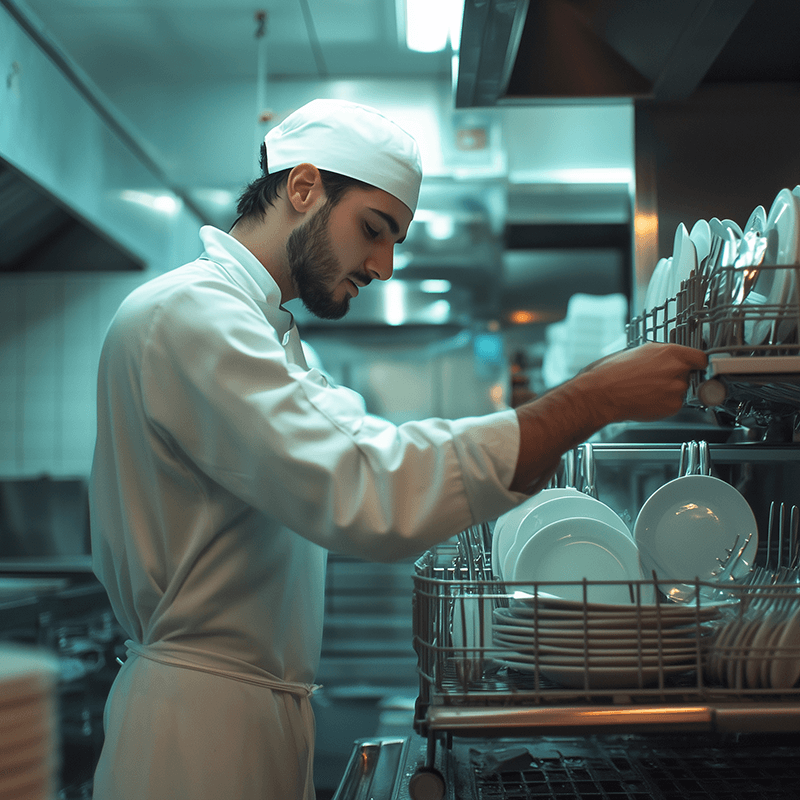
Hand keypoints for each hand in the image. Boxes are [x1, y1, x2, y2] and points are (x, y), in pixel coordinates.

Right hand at [510, 343, 706, 493]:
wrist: (599, 395)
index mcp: (670, 352)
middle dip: (677, 377)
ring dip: (668, 391)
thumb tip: (666, 357)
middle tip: (657, 380)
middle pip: (690, 374)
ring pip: (681, 391)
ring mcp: (676, 390)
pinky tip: (645, 399)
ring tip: (645, 390)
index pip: (700, 357)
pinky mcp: (671, 407)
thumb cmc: (609, 373)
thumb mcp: (637, 352)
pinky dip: (662, 404)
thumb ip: (659, 354)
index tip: (695, 366)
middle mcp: (677, 370)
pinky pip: (673, 405)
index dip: (696, 363)